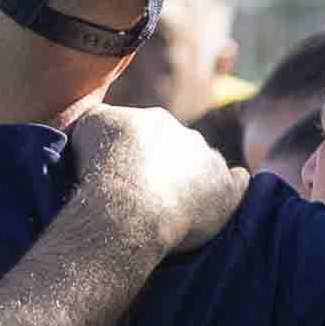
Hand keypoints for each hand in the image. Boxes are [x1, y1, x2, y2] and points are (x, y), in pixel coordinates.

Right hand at [64, 98, 243, 254]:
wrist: (127, 207)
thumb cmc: (101, 170)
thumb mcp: (87, 127)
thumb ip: (101, 118)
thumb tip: (105, 121)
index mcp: (154, 120)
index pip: (147, 134)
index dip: (135, 155)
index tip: (124, 176)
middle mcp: (187, 135)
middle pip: (178, 148)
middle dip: (165, 166)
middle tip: (146, 194)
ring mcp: (211, 161)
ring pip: (206, 163)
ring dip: (196, 178)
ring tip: (176, 205)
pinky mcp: (228, 190)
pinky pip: (237, 182)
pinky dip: (231, 188)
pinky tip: (218, 201)